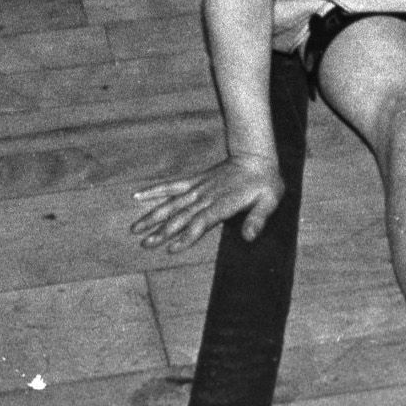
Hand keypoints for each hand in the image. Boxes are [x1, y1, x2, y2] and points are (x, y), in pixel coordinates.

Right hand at [130, 154, 283, 250]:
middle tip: (145, 243)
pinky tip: (138, 195)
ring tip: (135, 228)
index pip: (201, 222)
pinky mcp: (195, 181)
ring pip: (172, 203)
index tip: (170, 248)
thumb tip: (250, 237)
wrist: (256, 156)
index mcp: (223, 203)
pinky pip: (172, 186)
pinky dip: (155, 190)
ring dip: (153, 215)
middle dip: (162, 231)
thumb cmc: (265, 182)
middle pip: (181, 216)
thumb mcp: (270, 199)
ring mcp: (199, 188)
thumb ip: (259, 218)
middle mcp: (207, 196)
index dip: (186, 236)